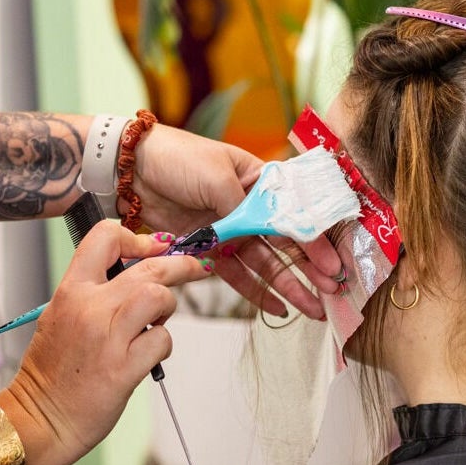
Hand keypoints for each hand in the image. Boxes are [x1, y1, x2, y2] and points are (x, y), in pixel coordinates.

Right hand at [2, 221, 208, 464]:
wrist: (39, 418)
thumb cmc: (52, 372)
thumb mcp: (60, 316)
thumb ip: (92, 293)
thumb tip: (134, 277)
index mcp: (70, 291)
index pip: (105, 237)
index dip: (136, 238)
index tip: (153, 248)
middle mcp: (88, 307)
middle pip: (147, 266)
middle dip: (179, 265)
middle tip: (195, 267)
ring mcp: (107, 338)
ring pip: (158, 296)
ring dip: (169, 306)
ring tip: (159, 320)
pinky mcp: (123, 368)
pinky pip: (162, 340)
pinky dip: (163, 344)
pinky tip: (151, 354)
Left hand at [130, 123, 343, 318]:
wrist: (134, 168)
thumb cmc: (177, 157)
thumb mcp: (216, 174)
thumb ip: (240, 206)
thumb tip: (260, 230)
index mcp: (258, 181)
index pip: (292, 213)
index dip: (314, 239)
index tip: (332, 263)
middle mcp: (248, 208)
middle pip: (285, 242)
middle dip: (309, 268)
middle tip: (331, 291)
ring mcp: (229, 230)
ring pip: (265, 262)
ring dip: (288, 285)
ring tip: (312, 308)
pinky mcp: (208, 248)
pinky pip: (235, 273)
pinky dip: (256, 291)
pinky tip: (278, 307)